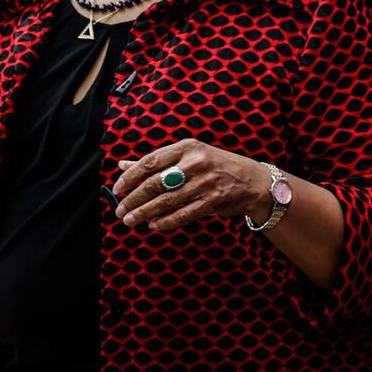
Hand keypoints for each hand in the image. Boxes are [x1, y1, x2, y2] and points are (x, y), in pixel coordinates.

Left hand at [113, 139, 270, 231]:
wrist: (253, 180)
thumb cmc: (216, 166)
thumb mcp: (189, 156)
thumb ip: (157, 162)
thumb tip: (123, 165)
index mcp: (187, 147)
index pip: (151, 161)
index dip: (131, 177)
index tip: (117, 189)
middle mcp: (195, 162)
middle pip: (156, 183)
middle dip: (134, 199)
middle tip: (120, 210)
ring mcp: (205, 182)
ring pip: (167, 201)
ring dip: (145, 212)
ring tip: (131, 220)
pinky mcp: (213, 201)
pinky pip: (183, 214)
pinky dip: (166, 221)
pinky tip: (154, 225)